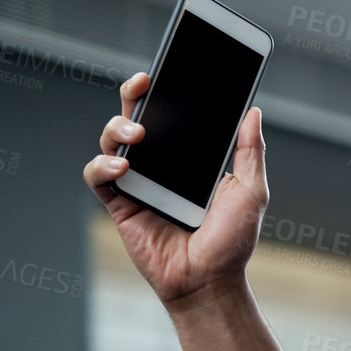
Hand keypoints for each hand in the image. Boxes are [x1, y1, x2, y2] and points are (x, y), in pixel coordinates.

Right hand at [82, 72, 268, 306]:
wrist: (210, 281)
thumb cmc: (232, 241)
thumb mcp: (252, 191)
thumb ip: (250, 152)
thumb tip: (253, 112)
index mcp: (189, 157)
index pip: (173, 114)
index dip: (165, 90)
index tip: (167, 70)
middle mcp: (161, 165)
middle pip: (136, 117)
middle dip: (135, 94)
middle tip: (145, 83)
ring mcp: (137, 182)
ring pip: (112, 140)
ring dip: (118, 127)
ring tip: (138, 132)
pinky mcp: (119, 203)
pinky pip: (97, 175)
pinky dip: (103, 165)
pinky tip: (123, 166)